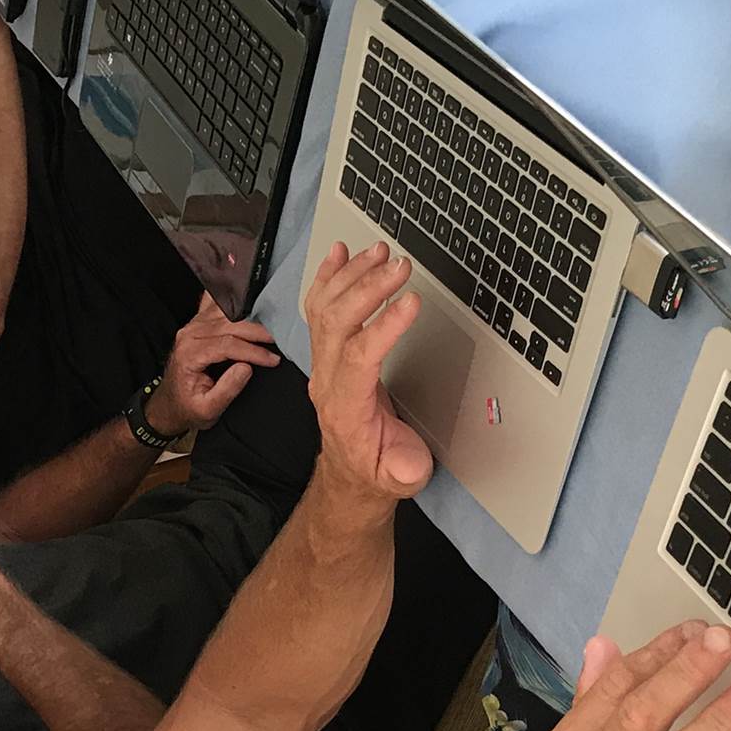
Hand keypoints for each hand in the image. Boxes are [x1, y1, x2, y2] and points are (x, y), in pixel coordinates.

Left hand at [150, 293, 280, 434]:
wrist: (171, 404)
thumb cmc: (189, 407)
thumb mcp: (208, 409)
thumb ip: (227, 389)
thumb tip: (246, 367)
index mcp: (190, 354)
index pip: (228, 344)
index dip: (254, 351)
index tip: (273, 359)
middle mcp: (190, 334)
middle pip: (230, 324)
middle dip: (257, 332)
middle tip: (279, 340)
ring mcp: (193, 325)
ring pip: (226, 311)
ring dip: (250, 315)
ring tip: (272, 324)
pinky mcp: (198, 322)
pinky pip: (216, 303)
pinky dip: (232, 298)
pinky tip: (246, 293)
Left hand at [302, 241, 431, 503]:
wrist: (353, 473)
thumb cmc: (378, 470)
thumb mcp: (399, 478)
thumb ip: (402, 471)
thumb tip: (406, 466)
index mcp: (346, 408)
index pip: (358, 358)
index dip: (384, 327)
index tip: (411, 301)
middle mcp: (328, 380)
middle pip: (337, 323)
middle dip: (368, 289)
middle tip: (401, 266)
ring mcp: (323, 363)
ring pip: (325, 309)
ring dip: (351, 275)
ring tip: (380, 251)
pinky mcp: (327, 353)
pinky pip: (318, 309)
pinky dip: (327, 277)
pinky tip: (340, 254)